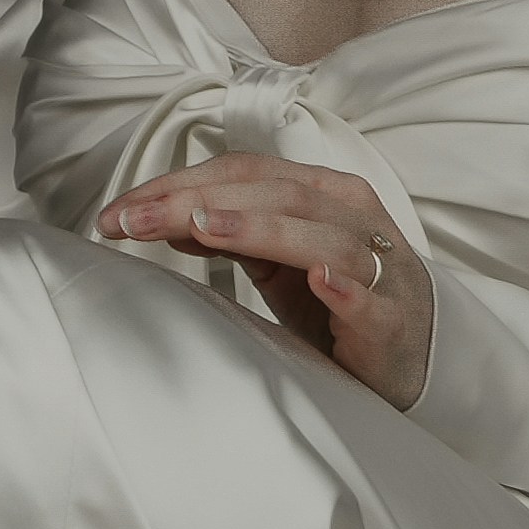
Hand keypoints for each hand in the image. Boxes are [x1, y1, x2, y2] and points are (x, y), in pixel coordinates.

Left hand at [93, 151, 431, 407]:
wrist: (411, 354)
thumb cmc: (335, 302)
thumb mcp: (273, 262)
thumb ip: (227, 233)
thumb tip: (162, 216)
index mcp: (318, 194)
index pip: (241, 173)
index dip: (177, 186)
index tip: (117, 212)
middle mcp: (349, 216)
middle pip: (270, 194)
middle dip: (194, 203)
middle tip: (132, 220)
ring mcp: (375, 264)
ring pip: (318, 234)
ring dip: (258, 227)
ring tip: (204, 228)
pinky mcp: (391, 317)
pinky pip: (369, 296)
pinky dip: (344, 286)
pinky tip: (319, 281)